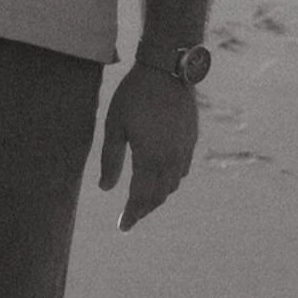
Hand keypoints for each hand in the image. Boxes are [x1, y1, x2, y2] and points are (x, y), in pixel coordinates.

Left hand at [98, 59, 198, 231]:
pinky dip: (170, 181)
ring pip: (173, 184)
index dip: (132, 214)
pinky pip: (182, 169)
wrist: (167, 70)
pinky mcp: (191, 139)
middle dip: (144, 209)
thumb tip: (105, 188)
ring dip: (158, 196)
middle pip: (159, 195)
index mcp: (150, 157)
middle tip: (130, 218)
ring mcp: (184, 148)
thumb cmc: (134, 96)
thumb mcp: (114, 127)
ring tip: (142, 201)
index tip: (123, 227)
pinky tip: (160, 178)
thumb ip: (111, 160)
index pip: (142, 196)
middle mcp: (171, 157)